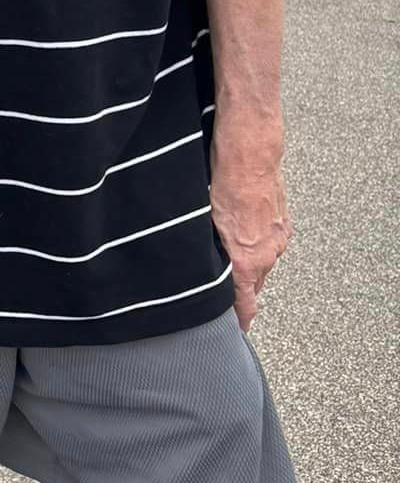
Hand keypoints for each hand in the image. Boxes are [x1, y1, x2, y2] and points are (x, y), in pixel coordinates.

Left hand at [210, 151, 290, 330]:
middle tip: (226, 286)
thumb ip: (208, 253)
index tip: (238, 328)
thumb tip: (199, 266)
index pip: (246, 304)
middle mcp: (268, 254)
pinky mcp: (284, 222)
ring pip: (263, 261)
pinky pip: (271, 242)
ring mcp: (279, 238)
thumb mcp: (205, 225)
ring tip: (232, 249)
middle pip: (255, 283)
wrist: (251, 155)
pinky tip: (244, 227)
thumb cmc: (224, 185)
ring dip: (250, 260)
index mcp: (247, 261)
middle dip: (241, 287)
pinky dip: (259, 242)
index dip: (241, 318)